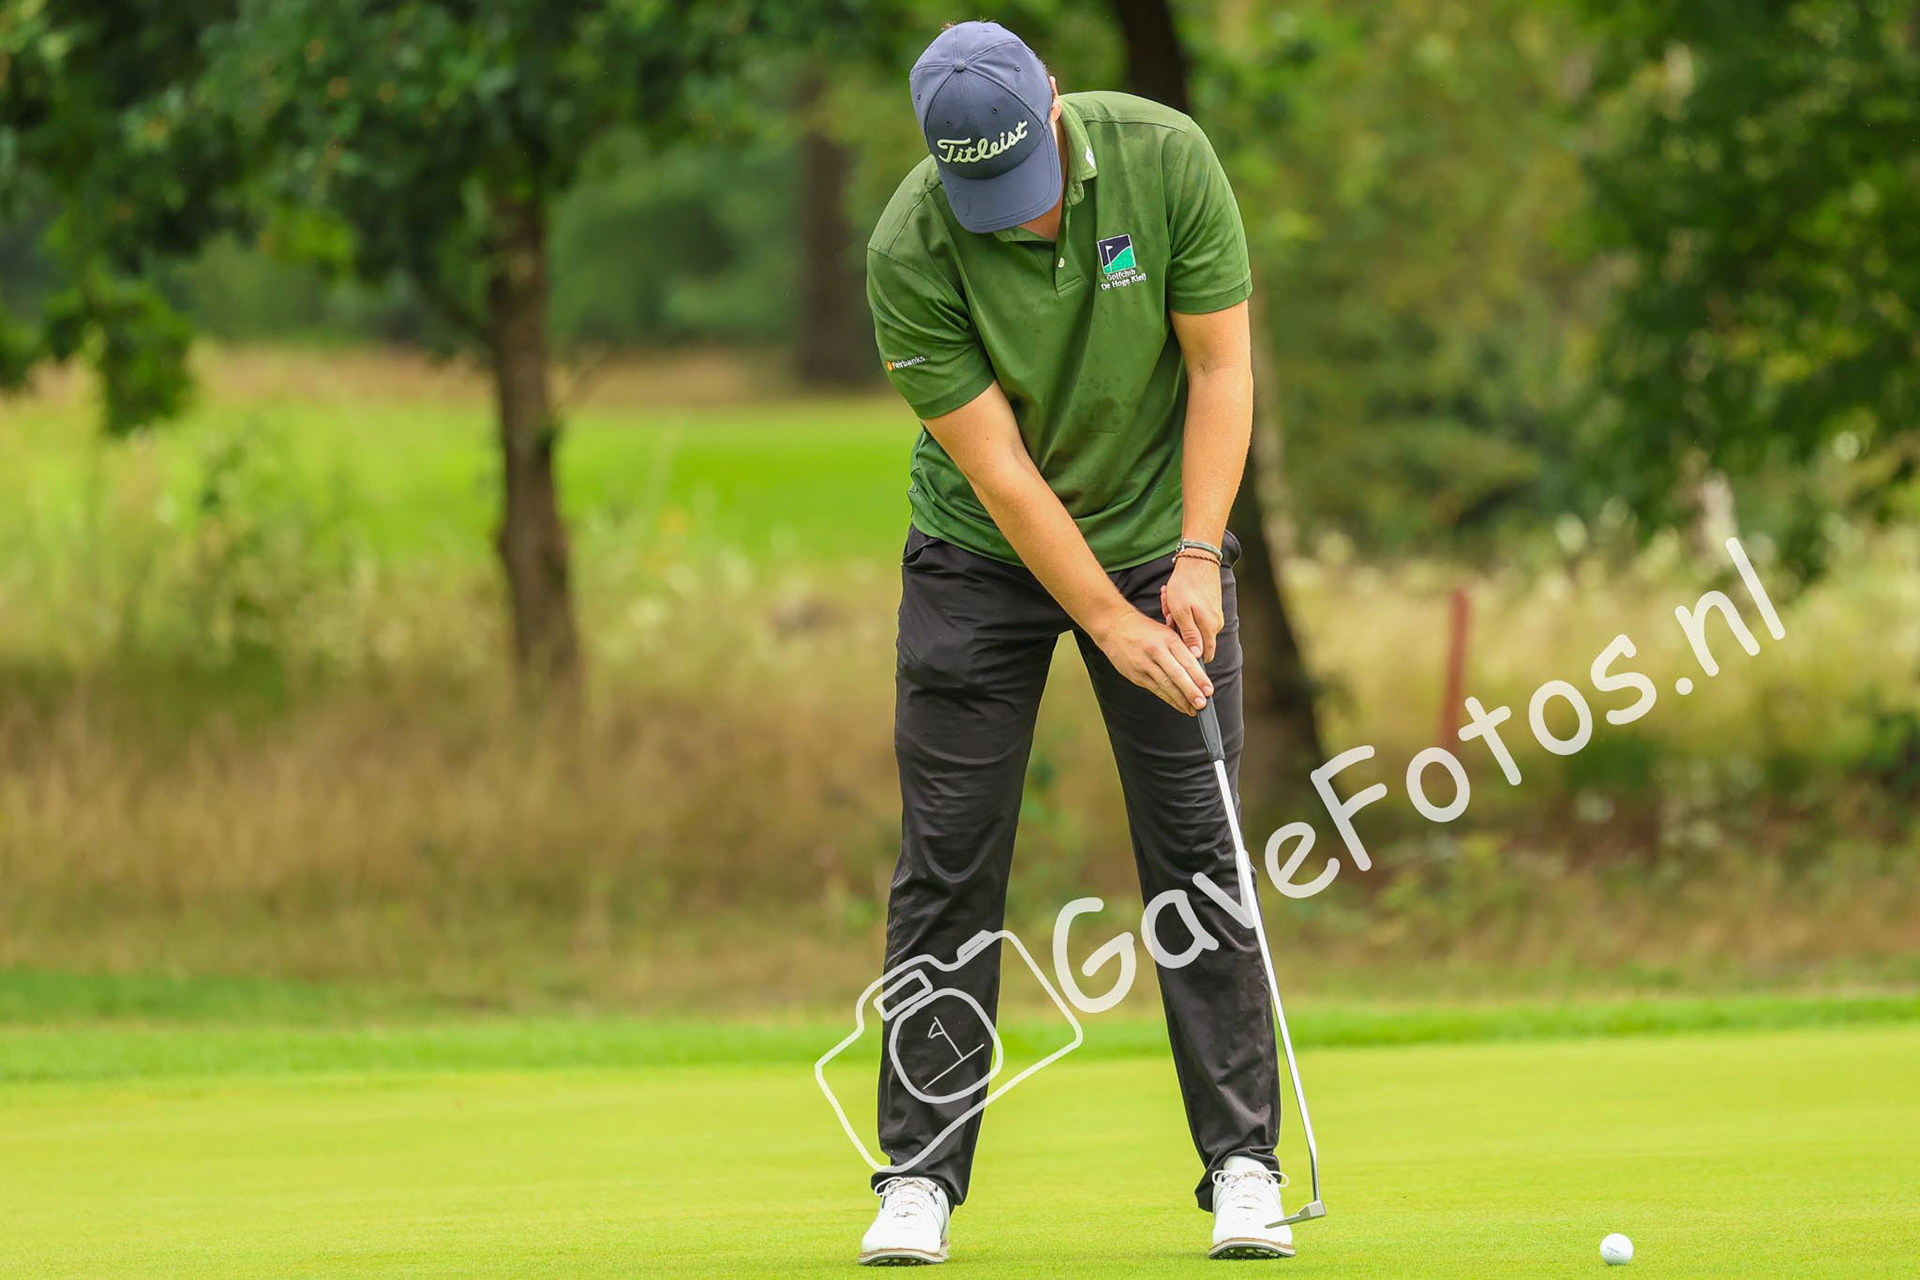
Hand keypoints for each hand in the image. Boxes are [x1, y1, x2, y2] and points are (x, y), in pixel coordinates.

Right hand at [1092, 607, 1214, 714]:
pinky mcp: (1135, 674)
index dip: (1199, 677)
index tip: (1209, 690)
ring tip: (1192, 710)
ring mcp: (1144, 664)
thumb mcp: (1165, 631)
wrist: (1113, 626)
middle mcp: (1156, 651)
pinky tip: (1178, 705)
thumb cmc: (1142, 628)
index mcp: (1167, 639)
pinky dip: (1168, 699)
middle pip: (1177, 675)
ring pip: (1165, 685)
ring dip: (1180, 700)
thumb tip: (1199, 669)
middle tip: (1202, 704)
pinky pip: (1155, 689)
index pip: (1187, 661)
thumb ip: (1181, 647)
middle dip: (1191, 691)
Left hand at [1159, 555, 1224, 662]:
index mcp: (1210, 628)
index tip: (1174, 638)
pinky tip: (1173, 595)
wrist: (1198, 559)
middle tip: (1167, 612)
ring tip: (1169, 599)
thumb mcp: (1181, 612)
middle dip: (1177, 628)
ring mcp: (1214, 613)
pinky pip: (1193, 612)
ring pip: (1191, 623)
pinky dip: (1181, 606)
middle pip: (1194, 638)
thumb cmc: (1186, 585)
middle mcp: (1215, 623)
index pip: (1205, 655)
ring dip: (1176, 614)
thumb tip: (1196, 656)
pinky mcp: (1210, 604)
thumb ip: (1190, 636)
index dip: (1187, 652)